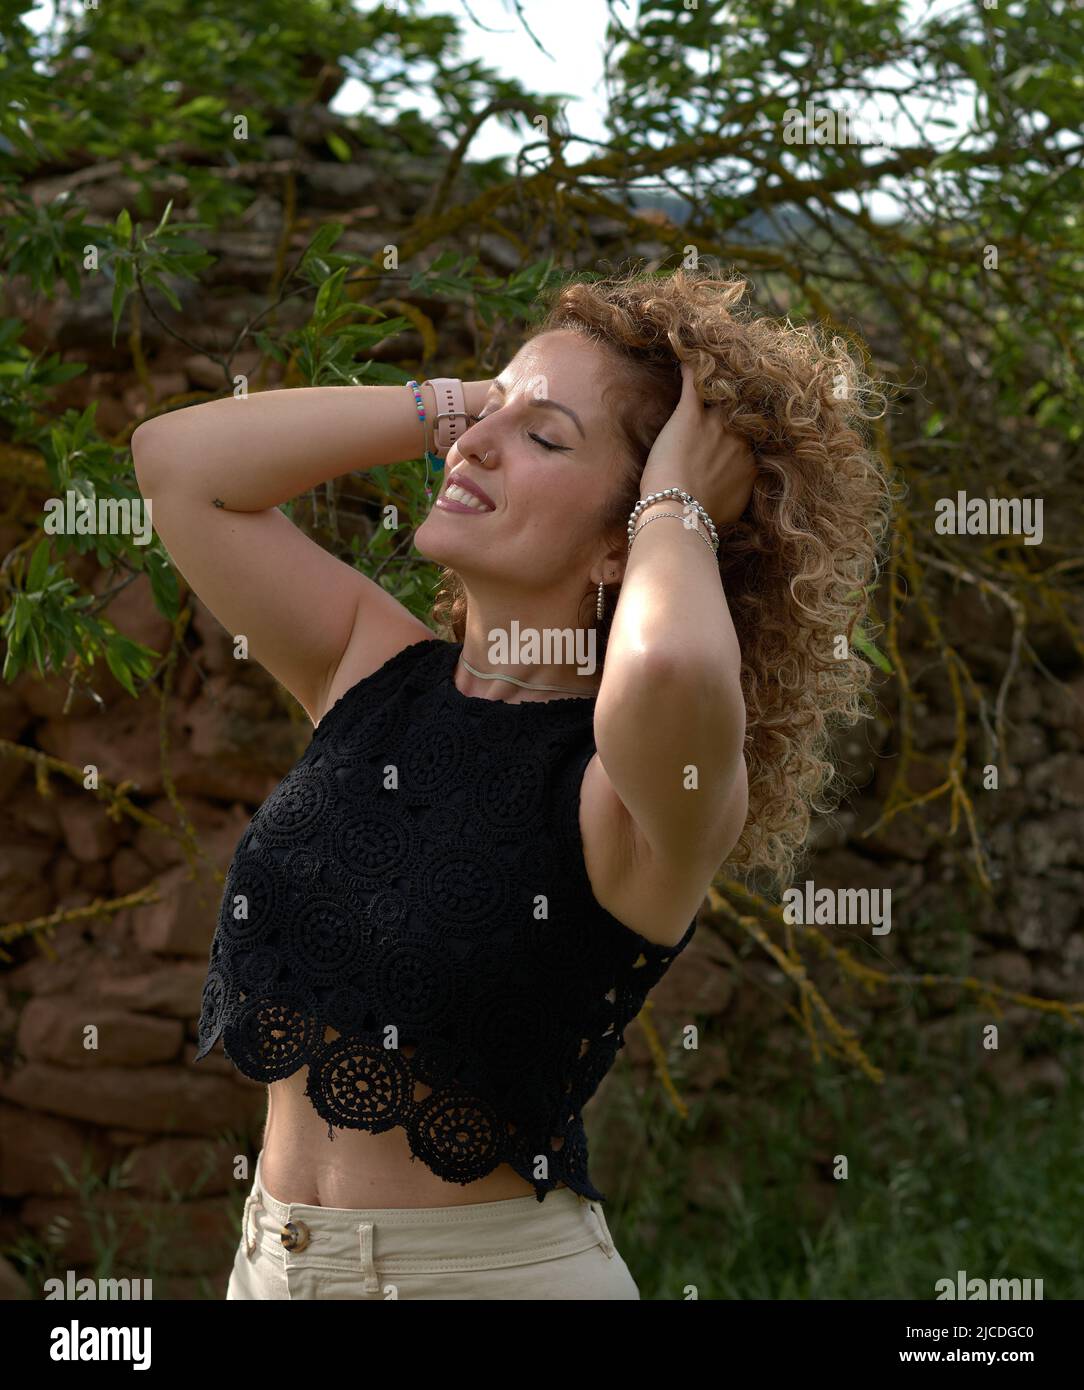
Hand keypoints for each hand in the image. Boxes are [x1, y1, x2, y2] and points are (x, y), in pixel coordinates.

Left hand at [639, 362, 756, 527]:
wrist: (682, 512)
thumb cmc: (703, 517)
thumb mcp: (733, 507)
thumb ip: (738, 491)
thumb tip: (735, 492)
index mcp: (751, 459)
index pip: (750, 433)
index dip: (741, 426)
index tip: (737, 420)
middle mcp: (740, 436)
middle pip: (740, 409)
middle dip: (736, 399)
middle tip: (732, 384)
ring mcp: (716, 423)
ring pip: (721, 392)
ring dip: (716, 379)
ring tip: (712, 363)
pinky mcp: (690, 415)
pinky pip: (693, 382)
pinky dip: (688, 365)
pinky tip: (683, 348)